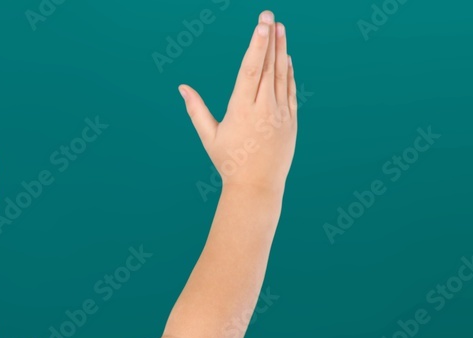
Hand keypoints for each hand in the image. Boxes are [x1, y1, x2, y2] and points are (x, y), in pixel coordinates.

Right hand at [179, 10, 296, 193]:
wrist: (257, 186)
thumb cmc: (228, 162)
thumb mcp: (209, 136)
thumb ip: (196, 109)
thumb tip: (182, 87)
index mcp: (241, 110)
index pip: (250, 70)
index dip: (256, 46)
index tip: (261, 26)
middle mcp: (263, 108)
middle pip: (266, 67)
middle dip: (268, 39)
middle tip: (269, 15)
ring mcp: (279, 113)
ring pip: (280, 75)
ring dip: (280, 50)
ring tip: (280, 27)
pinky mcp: (291, 120)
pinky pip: (289, 90)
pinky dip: (288, 72)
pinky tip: (286, 57)